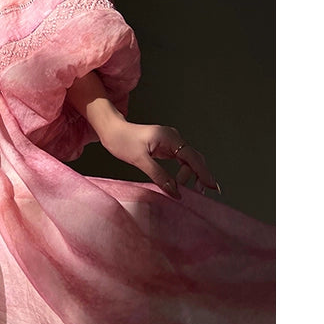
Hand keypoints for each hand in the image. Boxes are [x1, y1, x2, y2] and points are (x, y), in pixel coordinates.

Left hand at [99, 120, 218, 199]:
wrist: (111, 130)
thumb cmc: (122, 141)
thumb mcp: (139, 160)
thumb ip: (158, 175)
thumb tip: (174, 191)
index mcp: (170, 137)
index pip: (192, 157)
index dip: (204, 173)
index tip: (211, 187)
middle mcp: (174, 138)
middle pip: (194, 159)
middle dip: (200, 176)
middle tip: (200, 193)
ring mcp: (170, 143)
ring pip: (188, 161)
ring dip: (191, 175)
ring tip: (190, 191)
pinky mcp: (165, 148)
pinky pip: (180, 161)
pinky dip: (183, 172)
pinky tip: (182, 183)